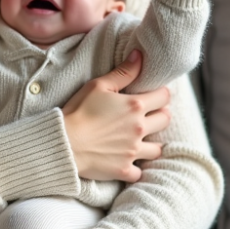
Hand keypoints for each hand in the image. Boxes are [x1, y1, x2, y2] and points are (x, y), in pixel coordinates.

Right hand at [62, 50, 170, 182]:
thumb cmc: (78, 111)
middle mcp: (139, 129)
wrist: (63, 143)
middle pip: (165, 120)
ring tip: (140, 139)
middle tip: (147, 116)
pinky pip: (139, 172)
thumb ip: (123, 72)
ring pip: (157, 149)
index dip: (160, 94)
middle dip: (159, 115)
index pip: (164, 97)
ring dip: (151, 143)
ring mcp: (133, 151)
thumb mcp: (98, 85)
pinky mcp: (124, 169)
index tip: (152, 95)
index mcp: (135, 106)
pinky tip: (128, 161)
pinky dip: (135, 167)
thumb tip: (140, 56)